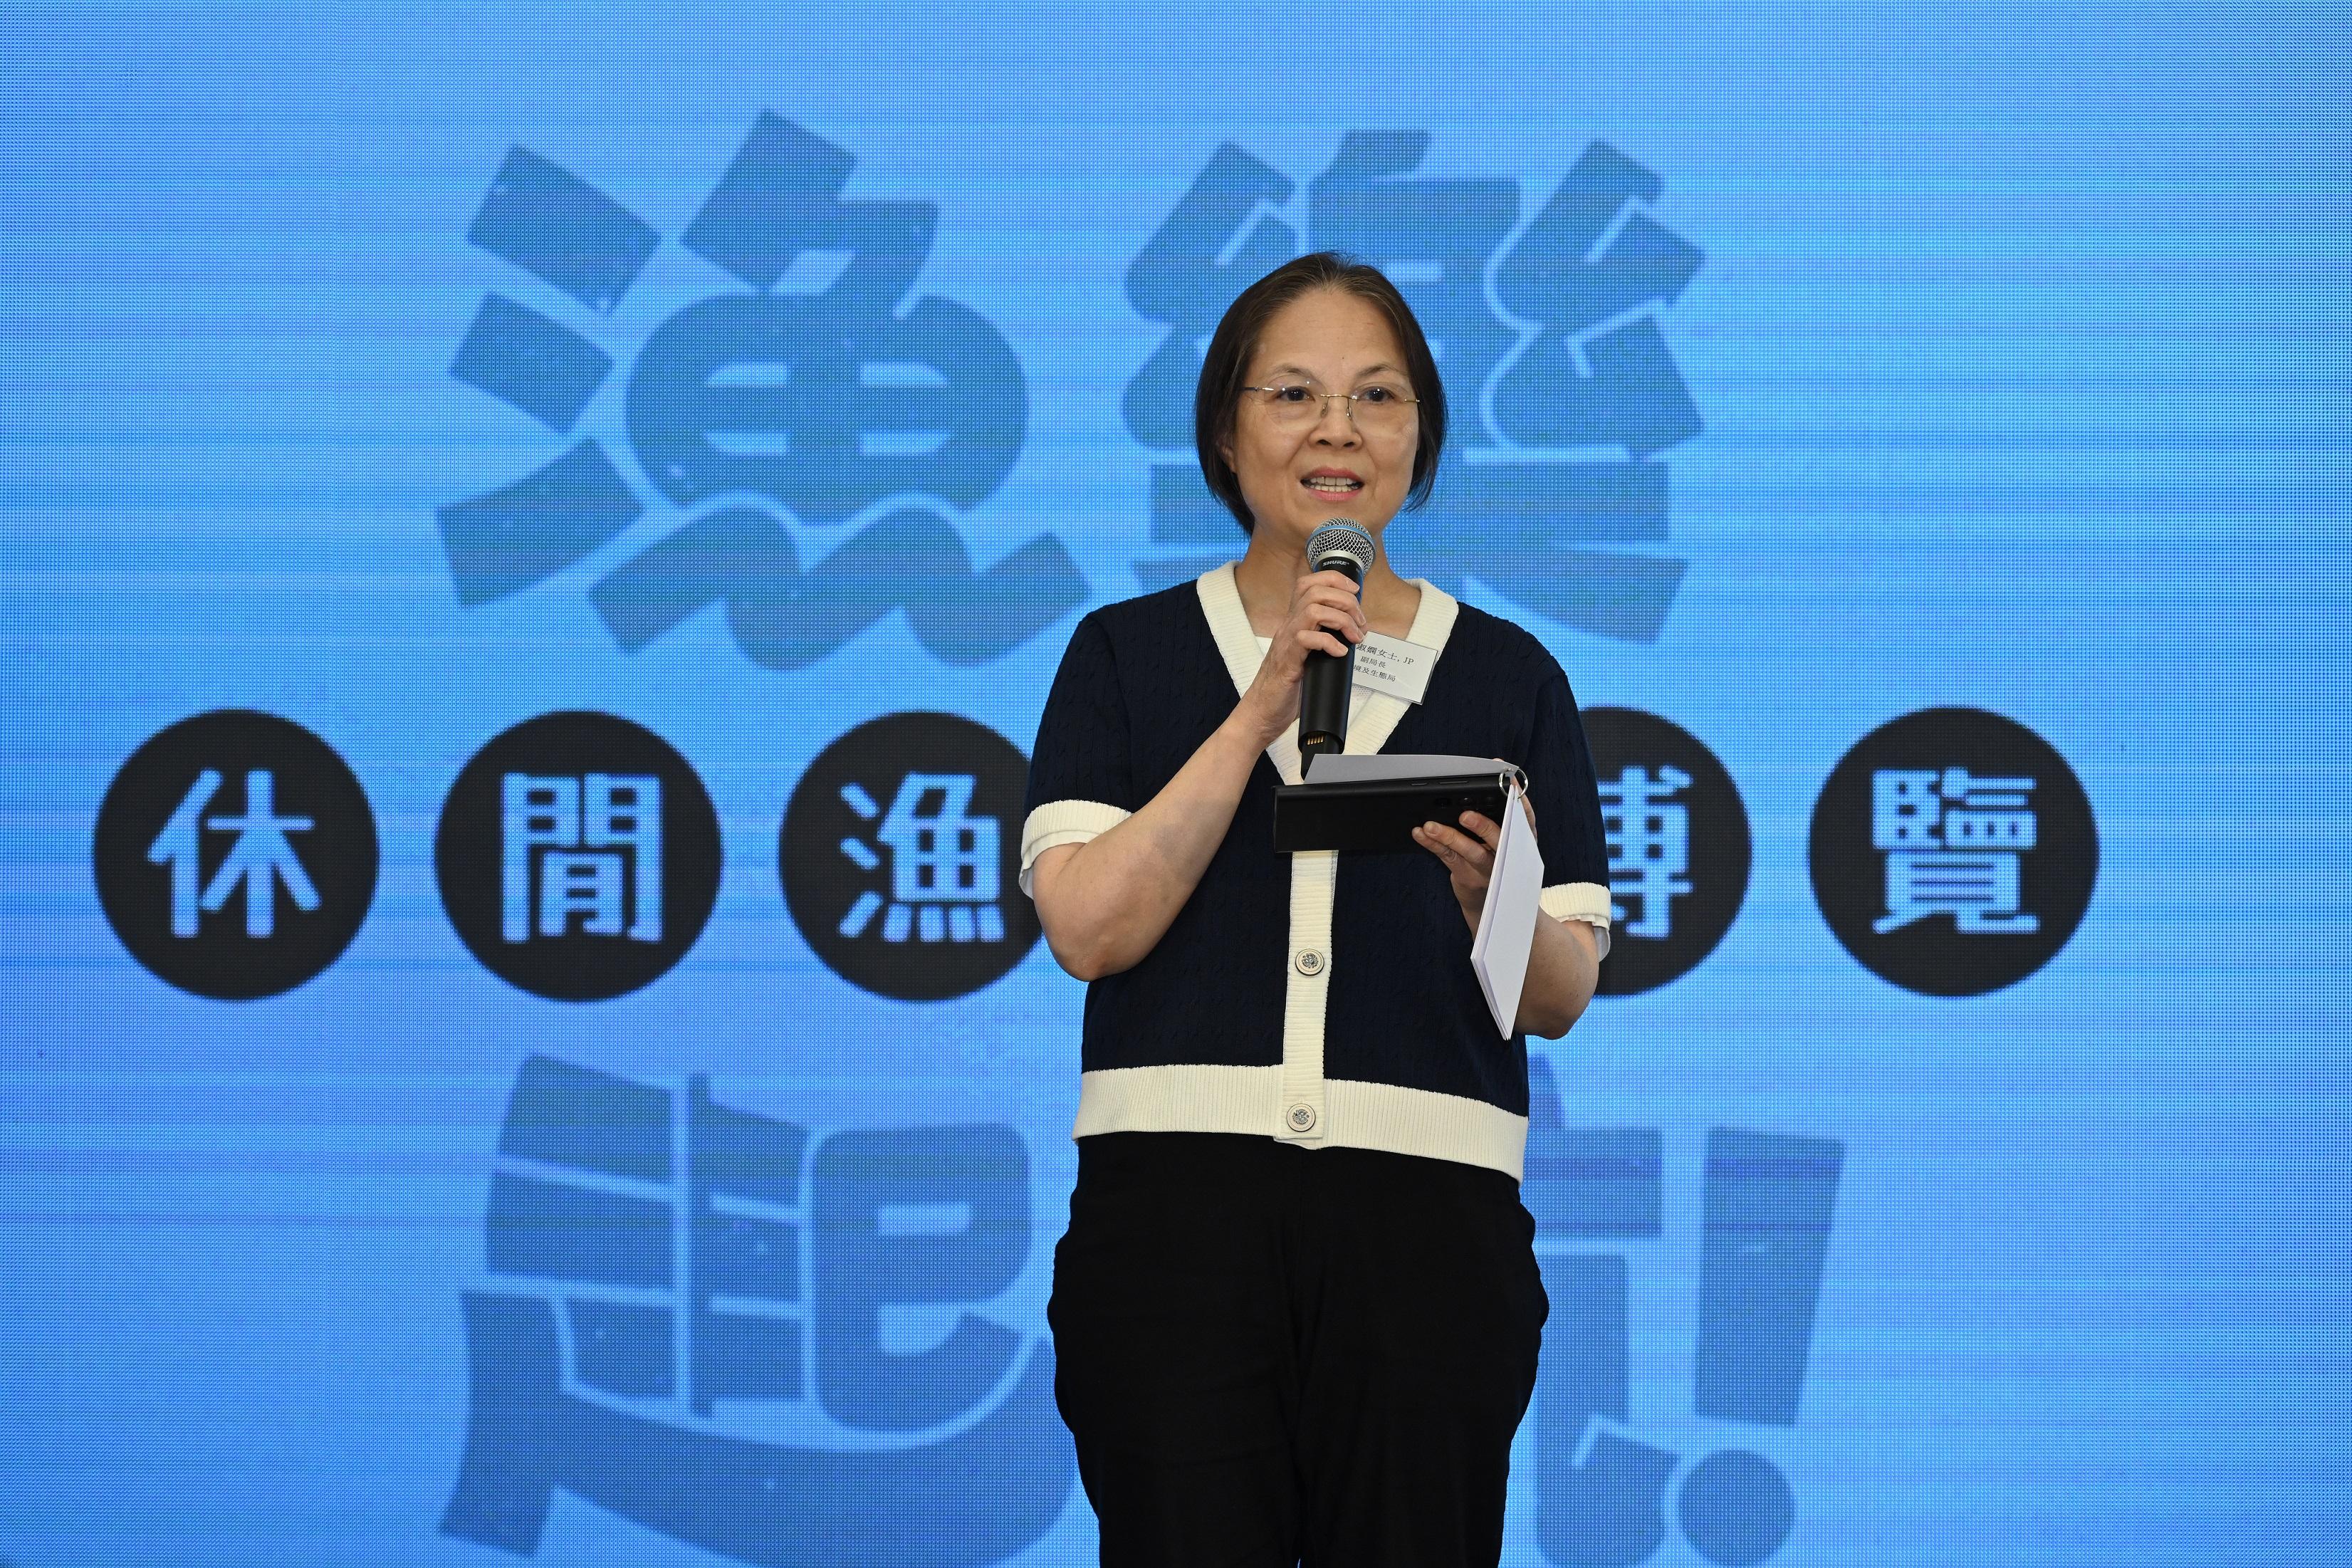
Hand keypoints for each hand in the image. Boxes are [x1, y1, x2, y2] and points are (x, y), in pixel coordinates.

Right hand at [1234, 568, 1366, 745]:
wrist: (1262, 712)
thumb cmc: (1286, 687)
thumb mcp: (1307, 656)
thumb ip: (1322, 640)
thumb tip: (1352, 635)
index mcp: (1294, 622)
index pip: (1308, 584)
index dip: (1334, 580)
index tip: (1354, 592)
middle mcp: (1288, 626)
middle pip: (1316, 592)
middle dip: (1346, 602)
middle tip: (1359, 623)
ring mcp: (1287, 642)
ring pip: (1314, 609)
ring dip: (1342, 620)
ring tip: (1354, 638)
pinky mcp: (1288, 661)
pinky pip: (1308, 639)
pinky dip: (1330, 643)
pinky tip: (1339, 654)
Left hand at [1413, 794, 1537, 931]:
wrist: (1487, 900)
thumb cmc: (1495, 859)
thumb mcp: (1506, 840)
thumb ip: (1501, 817)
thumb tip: (1487, 782)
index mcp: (1521, 839)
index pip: (1525, 818)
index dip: (1520, 801)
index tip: (1510, 784)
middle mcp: (1508, 855)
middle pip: (1499, 839)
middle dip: (1483, 827)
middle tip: (1465, 815)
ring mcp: (1488, 869)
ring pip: (1470, 851)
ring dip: (1449, 837)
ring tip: (1430, 826)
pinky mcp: (1467, 877)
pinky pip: (1448, 857)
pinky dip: (1433, 844)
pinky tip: (1421, 833)